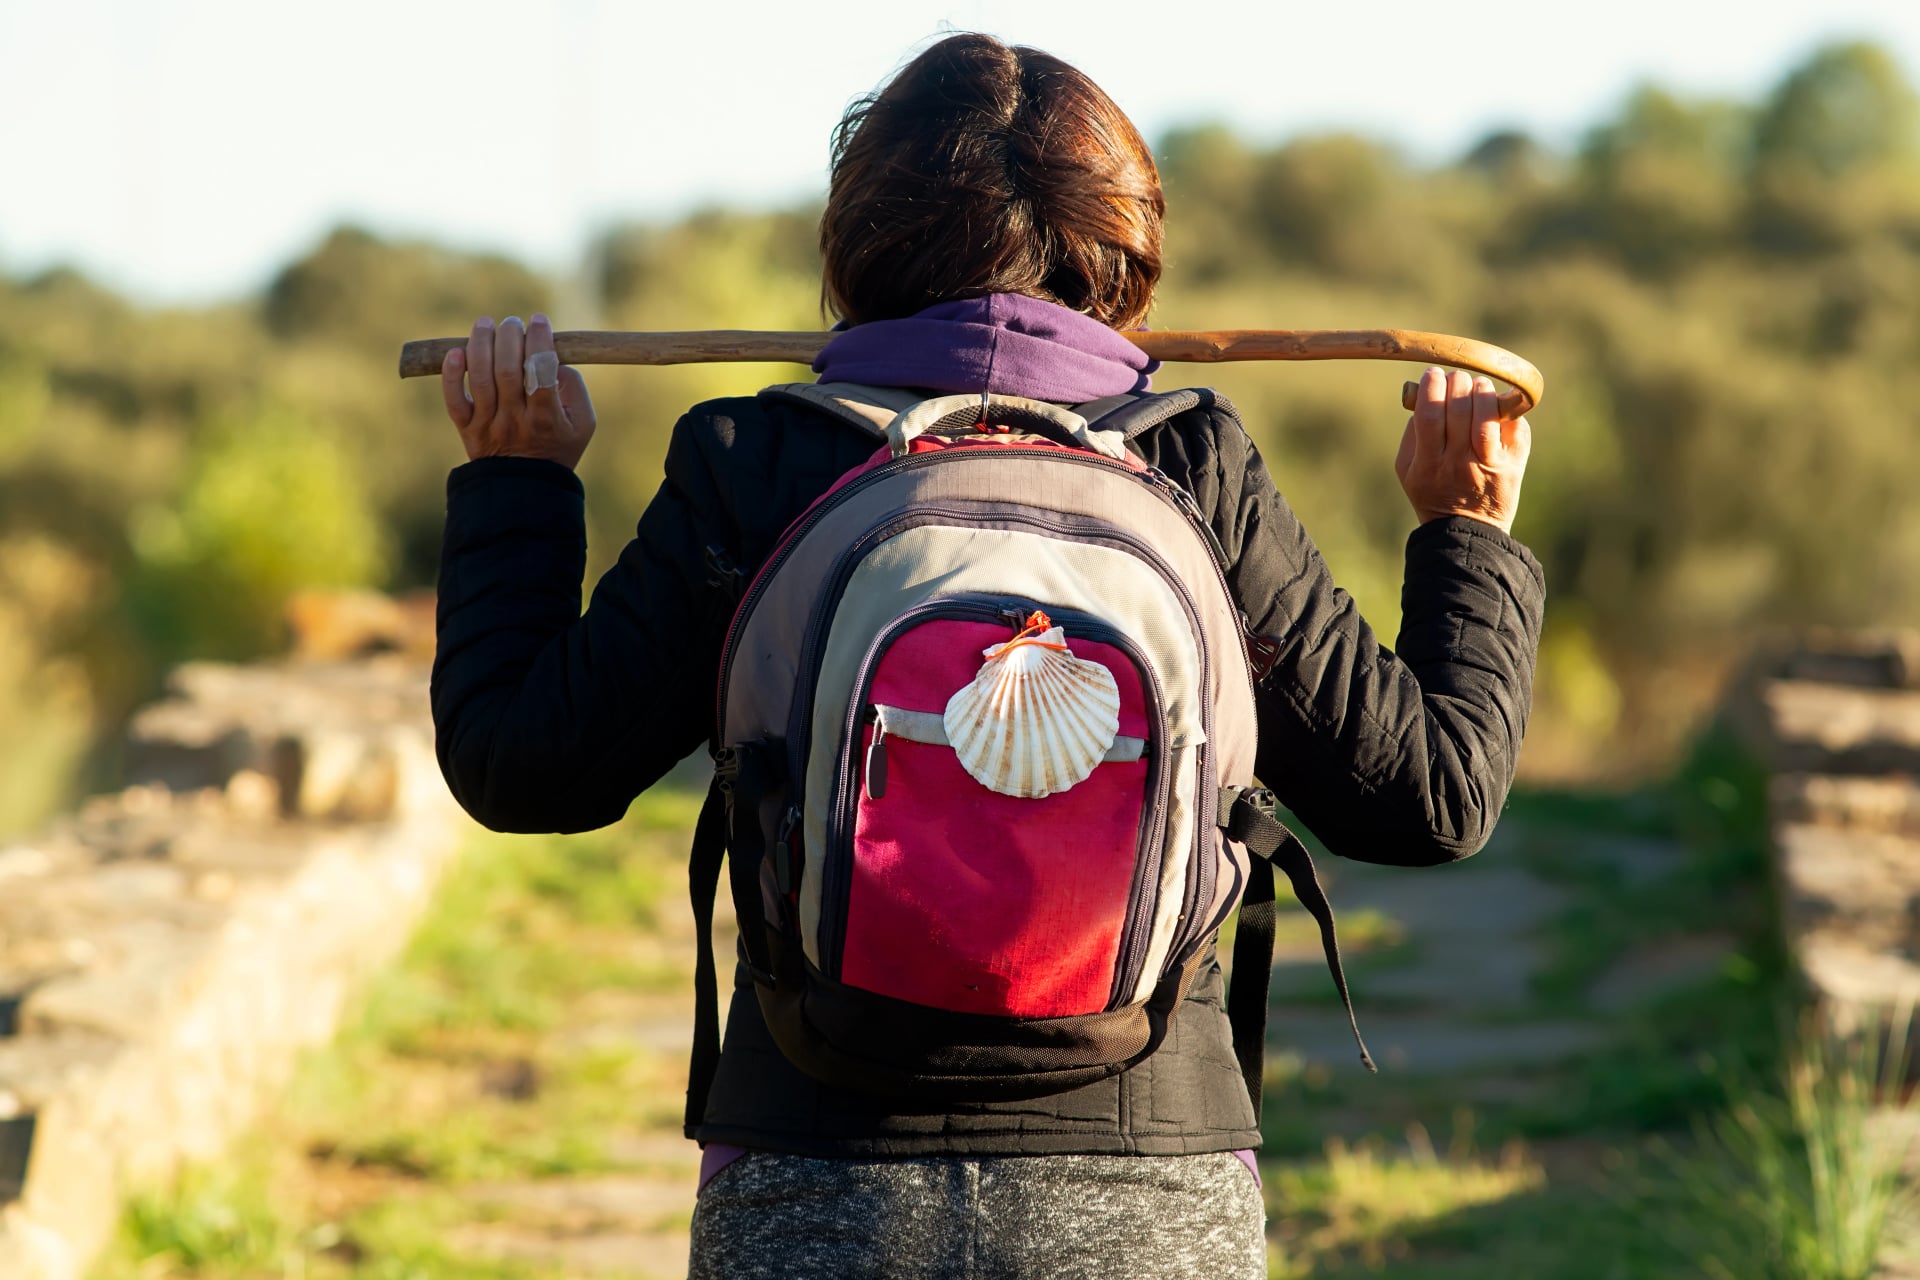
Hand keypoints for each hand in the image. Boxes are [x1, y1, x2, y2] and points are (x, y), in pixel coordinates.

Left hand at [441, 314, 596, 467]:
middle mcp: (515, 420)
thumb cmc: (559, 445)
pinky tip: (456, 352)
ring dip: (481, 345)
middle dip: (510, 338)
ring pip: (480, 378)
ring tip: (485, 324)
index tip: (539, 321)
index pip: (541, 372)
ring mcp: (488, 424)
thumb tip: (553, 356)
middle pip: (508, 371)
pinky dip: (451, 375)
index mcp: (546, 418)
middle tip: (513, 322)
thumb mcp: (583, 422)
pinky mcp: (467, 427)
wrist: (525, 484)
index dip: (539, 341)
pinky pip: (454, 399)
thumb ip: (575, 388)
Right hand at [1394, 368, 1530, 534]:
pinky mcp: (1513, 462)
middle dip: (1457, 381)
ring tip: (1477, 386)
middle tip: (1456, 377)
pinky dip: (1504, 406)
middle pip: (1458, 407)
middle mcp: (1458, 462)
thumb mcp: (1407, 470)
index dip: (1431, 386)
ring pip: (1487, 412)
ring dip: (1482, 389)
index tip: (1433, 374)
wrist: (1468, 530)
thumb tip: (1424, 395)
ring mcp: (1488, 463)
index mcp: (1428, 463)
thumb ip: (1411, 434)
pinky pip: (1512, 423)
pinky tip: (1495, 403)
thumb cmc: (1433, 492)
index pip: (1429, 413)